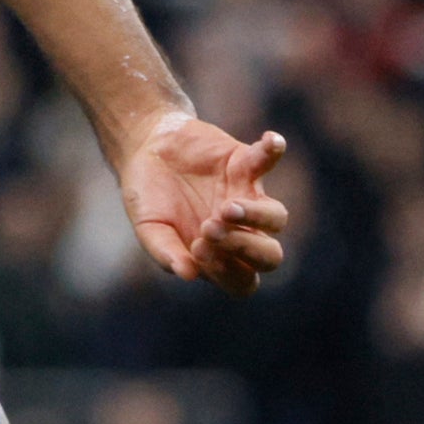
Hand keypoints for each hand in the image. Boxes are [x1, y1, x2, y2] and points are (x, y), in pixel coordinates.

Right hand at [117, 112, 289, 294]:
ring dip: (256, 215)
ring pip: (277, 217)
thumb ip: (166, 252)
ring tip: (227, 207)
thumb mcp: (149, 229)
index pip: (242, 281)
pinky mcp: (246, 164)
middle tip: (210, 228)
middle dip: (246, 248)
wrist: (146, 151)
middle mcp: (241, 233)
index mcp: (220, 258)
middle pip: (270, 257)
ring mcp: (248, 199)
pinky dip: (272, 151)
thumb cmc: (149, 199)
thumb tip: (188, 274)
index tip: (197, 249)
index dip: (226, 272)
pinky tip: (271, 141)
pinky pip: (268, 159)